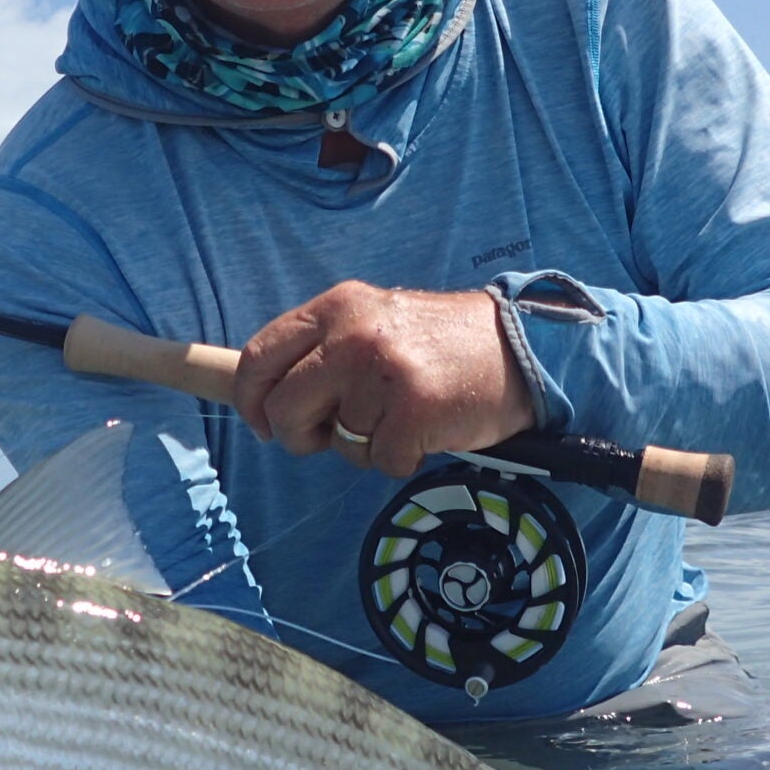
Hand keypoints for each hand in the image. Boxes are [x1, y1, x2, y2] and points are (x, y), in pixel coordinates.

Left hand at [231, 281, 536, 478]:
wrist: (519, 347)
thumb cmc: (437, 345)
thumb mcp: (371, 321)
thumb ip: (320, 351)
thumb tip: (264, 401)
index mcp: (335, 307)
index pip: (258, 357)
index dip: (251, 400)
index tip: (264, 423)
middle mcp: (352, 335)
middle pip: (284, 409)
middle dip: (301, 436)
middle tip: (337, 432)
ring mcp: (383, 373)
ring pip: (338, 443)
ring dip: (367, 445)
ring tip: (402, 416)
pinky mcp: (414, 411)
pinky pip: (381, 462)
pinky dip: (402, 459)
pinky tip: (426, 430)